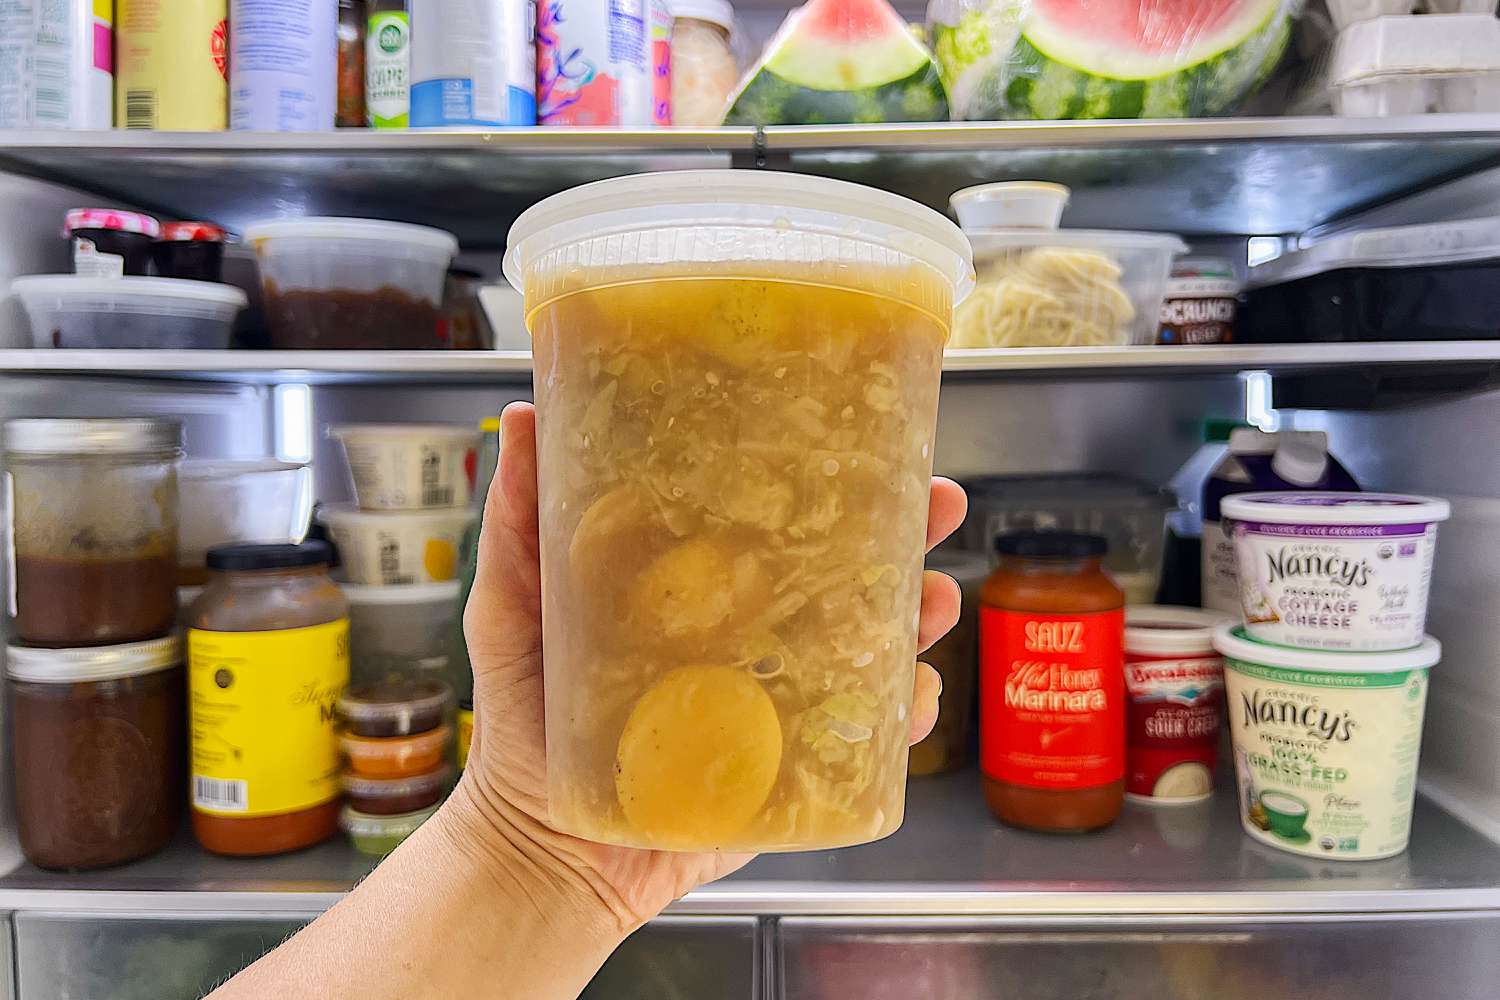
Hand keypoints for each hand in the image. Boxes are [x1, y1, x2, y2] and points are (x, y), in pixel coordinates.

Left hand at [447, 401, 967, 930]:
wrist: (540, 849)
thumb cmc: (521, 724)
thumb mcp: (509, 609)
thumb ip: (517, 523)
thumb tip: (520, 418)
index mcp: (693, 589)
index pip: (769, 517)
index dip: (821, 475)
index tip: (866, 436)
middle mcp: (745, 634)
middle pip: (842, 573)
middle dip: (902, 535)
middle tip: (937, 503)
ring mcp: (772, 699)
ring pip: (867, 648)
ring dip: (916, 618)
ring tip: (935, 600)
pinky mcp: (785, 767)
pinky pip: (859, 741)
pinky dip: (901, 719)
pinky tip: (916, 699)